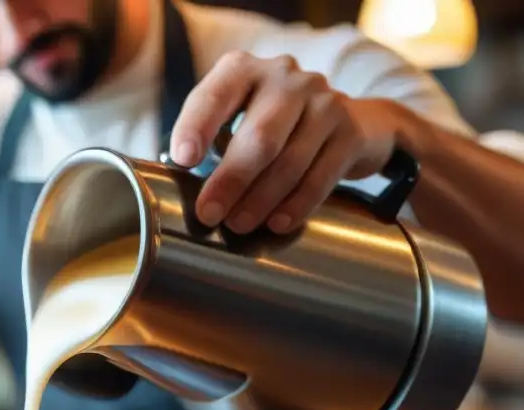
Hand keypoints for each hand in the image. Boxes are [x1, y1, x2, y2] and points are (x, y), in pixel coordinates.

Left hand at [170, 51, 401, 233]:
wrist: (346, 123)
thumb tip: (173, 191)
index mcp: (243, 71)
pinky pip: (321, 177)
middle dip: (230, 181)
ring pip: (289, 161)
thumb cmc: (268, 127)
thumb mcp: (234, 120)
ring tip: (238, 226)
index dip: (196, 127)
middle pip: (258, 137)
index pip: (214, 96)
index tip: (183, 160)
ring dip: (260, 200)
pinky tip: (277, 224)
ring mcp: (324, 102)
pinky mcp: (350, 132)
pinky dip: (296, 205)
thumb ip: (206, 143)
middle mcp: (286, 78)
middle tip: (208, 215)